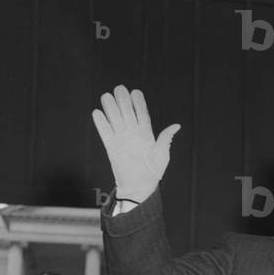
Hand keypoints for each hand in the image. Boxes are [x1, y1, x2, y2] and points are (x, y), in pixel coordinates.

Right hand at [92, 85, 180, 201]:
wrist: (139, 186)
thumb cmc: (153, 171)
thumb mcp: (162, 155)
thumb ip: (165, 139)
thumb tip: (176, 126)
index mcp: (146, 134)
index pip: (142, 114)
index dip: (138, 103)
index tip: (136, 92)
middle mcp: (133, 134)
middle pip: (126, 113)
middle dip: (123, 100)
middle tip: (119, 88)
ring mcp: (122, 139)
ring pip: (115, 120)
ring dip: (110, 108)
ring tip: (107, 96)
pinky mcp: (111, 147)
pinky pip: (105, 132)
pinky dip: (101, 123)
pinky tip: (97, 112)